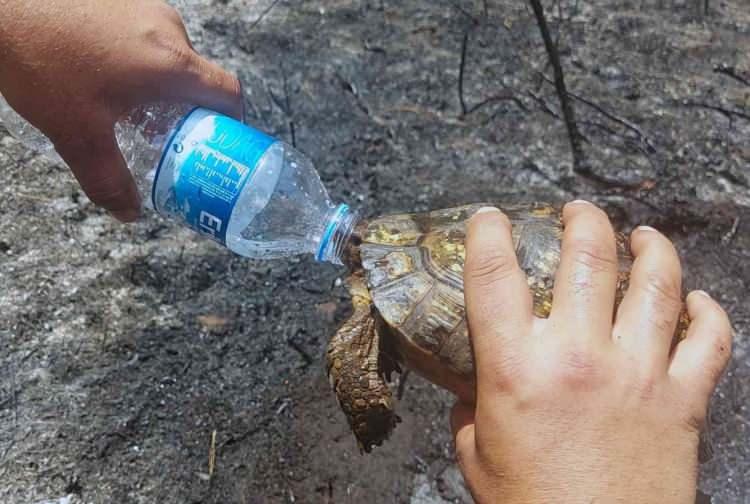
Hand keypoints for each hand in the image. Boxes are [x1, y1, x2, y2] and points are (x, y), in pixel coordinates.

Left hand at [0, 0, 241, 220]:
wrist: (0, 4)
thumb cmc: (41, 59)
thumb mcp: (77, 133)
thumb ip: (107, 179)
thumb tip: (129, 211)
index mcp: (171, 63)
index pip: (229, 93)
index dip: (233, 124)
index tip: (220, 144)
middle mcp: (167, 29)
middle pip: (198, 78)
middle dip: (186, 111)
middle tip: (164, 137)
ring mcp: (144, 7)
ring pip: (169, 58)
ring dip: (159, 86)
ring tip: (127, 109)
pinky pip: (146, 37)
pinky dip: (138, 63)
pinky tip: (103, 77)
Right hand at [453, 202, 731, 502]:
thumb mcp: (476, 454)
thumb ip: (472, 407)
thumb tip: (475, 385)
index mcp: (517, 369)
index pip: (494, 276)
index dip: (488, 234)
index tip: (489, 218)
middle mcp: (580, 356)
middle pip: (587, 257)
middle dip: (582, 220)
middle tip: (577, 212)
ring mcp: (639, 372)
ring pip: (655, 282)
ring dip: (649, 246)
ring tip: (640, 234)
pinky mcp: (683, 399)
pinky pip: (710, 339)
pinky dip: (706, 312)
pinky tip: (694, 300)